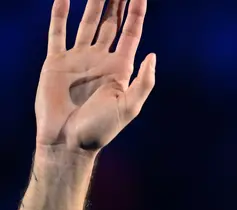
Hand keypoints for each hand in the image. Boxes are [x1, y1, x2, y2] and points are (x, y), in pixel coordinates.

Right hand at [35, 0, 154, 156]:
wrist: (68, 141)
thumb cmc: (101, 129)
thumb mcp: (129, 106)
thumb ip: (144, 81)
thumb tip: (152, 54)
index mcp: (120, 68)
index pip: (131, 32)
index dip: (136, 12)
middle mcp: (100, 59)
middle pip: (111, 22)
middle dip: (116, 1)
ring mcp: (78, 59)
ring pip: (87, 22)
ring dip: (92, 2)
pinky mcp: (56, 62)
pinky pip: (58, 32)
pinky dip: (60, 13)